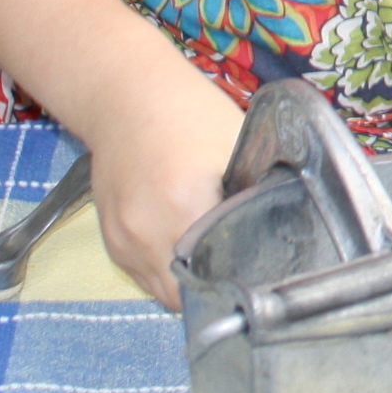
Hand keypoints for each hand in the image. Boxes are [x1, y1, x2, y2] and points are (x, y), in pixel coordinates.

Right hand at [85, 83, 242, 307]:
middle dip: (215, 285)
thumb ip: (255, 192)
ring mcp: (125, 241)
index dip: (242, 277)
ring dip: (189, 283)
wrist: (126, 99)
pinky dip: (166, 269)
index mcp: (186, 206)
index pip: (219, 271)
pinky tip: (186, 243)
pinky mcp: (111, 241)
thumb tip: (280, 225)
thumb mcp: (238, 145)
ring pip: (163, 292)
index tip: (260, 269)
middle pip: (188, 293)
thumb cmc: (189, 113)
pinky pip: (144, 275)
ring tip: (213, 254)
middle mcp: (149, 233)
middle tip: (240, 266)